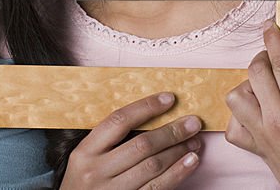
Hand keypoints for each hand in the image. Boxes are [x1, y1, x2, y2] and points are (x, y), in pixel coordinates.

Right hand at [61, 93, 200, 189]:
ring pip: (153, 166)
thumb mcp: (86, 158)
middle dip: (172, 131)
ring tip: (195, 141)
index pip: (118, 121)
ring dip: (179, 151)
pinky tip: (190, 161)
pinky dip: (178, 173)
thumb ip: (109, 141)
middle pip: (141, 145)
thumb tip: (151, 117)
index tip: (168, 99)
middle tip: (193, 122)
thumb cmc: (85, 182)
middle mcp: (97, 171)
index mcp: (85, 152)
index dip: (145, 107)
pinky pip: (158, 187)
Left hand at [225, 21, 279, 189]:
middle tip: (274, 58)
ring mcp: (261, 133)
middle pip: (255, 72)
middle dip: (262, 57)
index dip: (274, 41)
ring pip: (236, 95)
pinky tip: (255, 115)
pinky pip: (232, 126)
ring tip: (264, 88)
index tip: (270, 27)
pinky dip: (239, 117)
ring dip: (247, 85)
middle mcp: (277, 118)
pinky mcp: (254, 148)